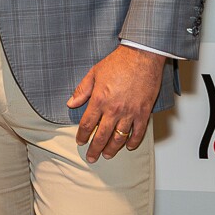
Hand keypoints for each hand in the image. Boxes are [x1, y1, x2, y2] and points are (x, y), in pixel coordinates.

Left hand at [68, 45, 164, 162]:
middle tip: (91, 157)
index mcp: (99, 100)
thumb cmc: (118, 63)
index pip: (87, 124)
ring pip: (119, 137)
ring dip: (112, 149)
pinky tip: (129, 146)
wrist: (141, 57)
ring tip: (107, 155)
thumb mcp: (93, 73)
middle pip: (101, 135)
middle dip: (95, 148)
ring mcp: (130, 113)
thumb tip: (71, 103)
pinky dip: (133, 142)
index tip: (80, 141)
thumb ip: (82, 90)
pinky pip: (138, 132)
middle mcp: (114, 110)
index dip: (82, 135)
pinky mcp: (144, 112)